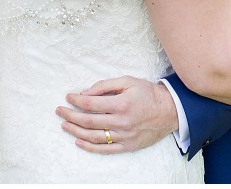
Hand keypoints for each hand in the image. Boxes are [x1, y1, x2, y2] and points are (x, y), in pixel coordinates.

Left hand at [57, 76, 179, 153]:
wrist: (170, 110)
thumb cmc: (148, 93)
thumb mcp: (128, 81)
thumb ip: (106, 85)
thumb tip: (86, 92)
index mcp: (122, 103)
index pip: (91, 103)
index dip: (76, 100)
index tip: (68, 97)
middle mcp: (122, 121)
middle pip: (89, 121)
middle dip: (70, 116)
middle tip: (60, 111)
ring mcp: (125, 135)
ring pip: (94, 137)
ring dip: (76, 132)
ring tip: (65, 126)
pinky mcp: (128, 145)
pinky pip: (106, 149)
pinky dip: (90, 147)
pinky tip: (79, 142)